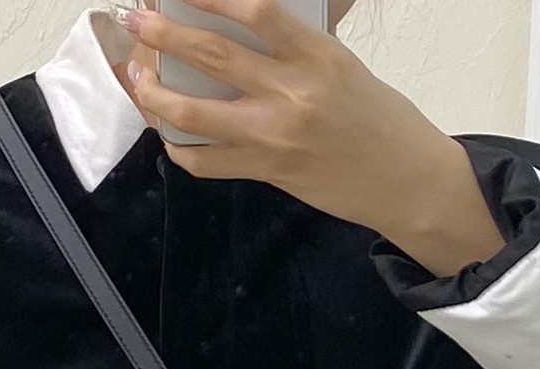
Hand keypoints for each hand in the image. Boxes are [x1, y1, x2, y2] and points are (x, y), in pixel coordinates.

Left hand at [115, 0, 504, 268]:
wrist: (404, 182)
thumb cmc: (378, 118)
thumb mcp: (344, 66)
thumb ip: (302, 41)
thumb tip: (271, 13)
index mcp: (316, 56)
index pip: (255, 11)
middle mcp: (291, 95)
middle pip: (211, 54)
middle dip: (162, 33)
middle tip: (135, 18)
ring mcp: (274, 138)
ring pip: (194, 113)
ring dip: (154, 94)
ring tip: (137, 78)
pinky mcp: (266, 173)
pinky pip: (206, 162)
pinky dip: (180, 148)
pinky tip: (170, 134)